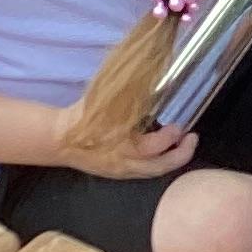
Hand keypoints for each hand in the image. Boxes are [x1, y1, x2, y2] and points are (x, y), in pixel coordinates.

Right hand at [46, 97, 198, 181]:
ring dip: (173, 160)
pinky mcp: (118, 174)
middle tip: (192, 137)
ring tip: (184, 144)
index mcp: (119, 145)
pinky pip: (145, 173)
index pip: (153, 147)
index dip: (169, 137)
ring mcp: (121, 171)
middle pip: (160, 166)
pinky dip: (159, 163)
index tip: (179, 125)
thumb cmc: (83, 116)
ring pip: (154, 172)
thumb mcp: (106, 102)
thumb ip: (129, 96)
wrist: (60, 139)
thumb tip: (151, 77)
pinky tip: (165, 152)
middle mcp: (123, 162)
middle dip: (182, 154)